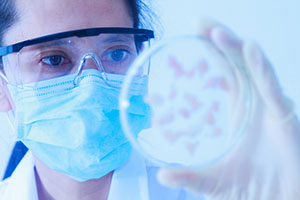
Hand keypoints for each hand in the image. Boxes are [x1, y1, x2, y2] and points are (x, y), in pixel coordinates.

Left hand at [157, 19, 299, 199]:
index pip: (221, 76)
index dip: (208, 56)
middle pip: (235, 66)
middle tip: (199, 25)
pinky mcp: (284, 118)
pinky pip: (273, 89)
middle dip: (219, 43)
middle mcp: (252, 106)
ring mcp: (268, 109)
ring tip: (216, 32)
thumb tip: (162, 175)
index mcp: (236, 113)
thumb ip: (188, 177)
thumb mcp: (212, 181)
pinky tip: (251, 50)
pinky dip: (263, 69)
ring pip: (253, 71)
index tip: (190, 40)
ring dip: (236, 49)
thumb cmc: (250, 189)